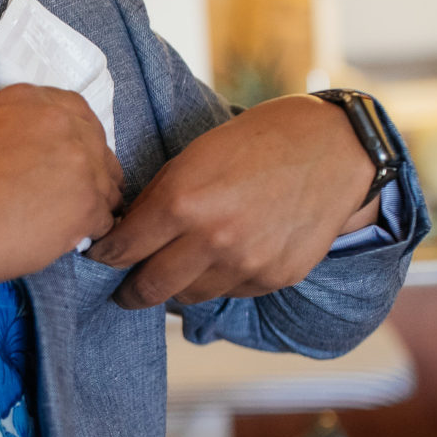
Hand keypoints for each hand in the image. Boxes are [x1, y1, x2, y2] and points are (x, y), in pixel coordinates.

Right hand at [0, 84, 122, 321]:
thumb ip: (21, 128)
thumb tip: (43, 152)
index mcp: (34, 100)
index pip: (77, 114)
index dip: (75, 143)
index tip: (63, 164)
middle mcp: (64, 123)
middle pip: (98, 148)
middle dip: (87, 174)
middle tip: (63, 199)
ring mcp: (82, 163)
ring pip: (107, 186)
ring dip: (90, 205)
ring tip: (59, 223)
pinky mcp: (88, 205)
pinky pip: (106, 221)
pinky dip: (87, 233)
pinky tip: (59, 239)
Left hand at [87, 94, 379, 309]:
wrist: (335, 148)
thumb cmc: (260, 140)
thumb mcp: (195, 155)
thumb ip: (159, 198)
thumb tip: (126, 232)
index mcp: (183, 201)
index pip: (123, 250)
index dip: (105, 256)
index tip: (100, 256)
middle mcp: (213, 239)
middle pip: (150, 289)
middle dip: (131, 291)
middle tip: (124, 289)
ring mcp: (246, 263)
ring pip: (190, 296)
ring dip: (179, 285)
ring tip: (179, 267)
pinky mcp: (274, 278)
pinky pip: (230, 292)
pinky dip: (220, 280)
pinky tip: (228, 255)